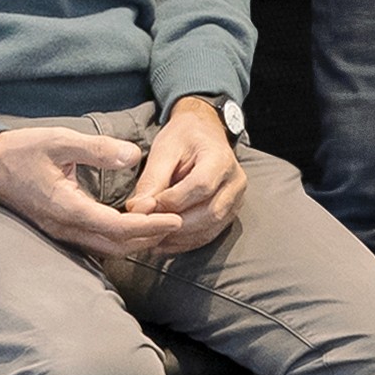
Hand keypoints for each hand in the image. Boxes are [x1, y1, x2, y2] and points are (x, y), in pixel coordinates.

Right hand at [0, 120, 201, 262]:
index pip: (118, 227)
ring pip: (106, 249)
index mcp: (67, 208)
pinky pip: (94, 244)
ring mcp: (60, 233)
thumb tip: (133, 155)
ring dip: (135, 242)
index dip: (150, 225)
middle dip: (149, 238)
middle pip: (117, 246)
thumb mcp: (59, 141)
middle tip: (176, 224)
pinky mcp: (59, 231)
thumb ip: (97, 148)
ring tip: (160, 227)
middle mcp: (65, 228)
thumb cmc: (21, 151)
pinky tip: (130, 227)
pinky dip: (119, 240)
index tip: (175, 218)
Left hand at [121, 96, 245, 246]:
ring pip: (210, 229)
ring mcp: (236, 200)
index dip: (171, 201)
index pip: (200, 186)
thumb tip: (138, 209)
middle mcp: (235, 182)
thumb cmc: (183, 137)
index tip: (144, 207)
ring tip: (151, 237)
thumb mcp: (164, 150)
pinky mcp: (229, 213)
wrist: (203, 133)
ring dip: (178, 238)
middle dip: (174, 224)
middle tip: (145, 228)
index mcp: (221, 158)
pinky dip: (185, 242)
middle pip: (208, 213)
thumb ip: (152, 180)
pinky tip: (164, 241)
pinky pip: (209, 234)